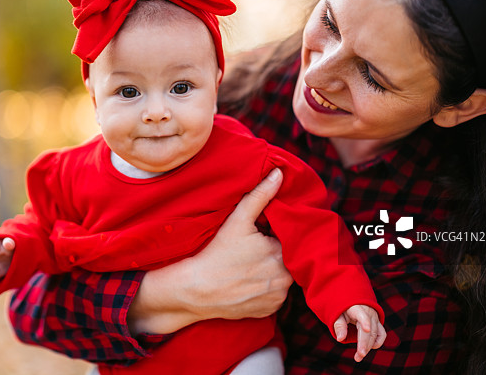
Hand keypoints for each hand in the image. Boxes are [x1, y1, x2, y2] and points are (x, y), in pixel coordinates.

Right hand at [130, 169, 292, 333]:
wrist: (197, 289)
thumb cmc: (217, 253)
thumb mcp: (238, 220)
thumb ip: (261, 195)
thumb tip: (279, 174)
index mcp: (283, 254)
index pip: (289, 240)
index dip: (275, 236)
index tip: (261, 234)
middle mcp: (285, 279)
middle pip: (287, 260)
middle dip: (275, 253)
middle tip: (253, 249)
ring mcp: (277, 297)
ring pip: (282, 278)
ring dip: (272, 272)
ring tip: (250, 265)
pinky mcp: (269, 311)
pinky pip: (274, 296)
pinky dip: (266, 289)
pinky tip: (248, 281)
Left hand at [333, 304, 385, 361]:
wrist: (354, 301)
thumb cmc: (343, 309)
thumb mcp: (337, 314)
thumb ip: (339, 325)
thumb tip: (340, 339)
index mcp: (356, 307)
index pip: (361, 314)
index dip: (364, 321)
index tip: (366, 329)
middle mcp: (368, 312)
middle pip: (369, 330)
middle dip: (364, 344)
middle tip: (358, 356)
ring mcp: (375, 317)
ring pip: (375, 334)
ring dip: (368, 347)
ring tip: (359, 356)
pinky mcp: (378, 323)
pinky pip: (382, 334)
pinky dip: (377, 342)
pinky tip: (369, 348)